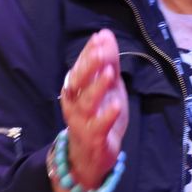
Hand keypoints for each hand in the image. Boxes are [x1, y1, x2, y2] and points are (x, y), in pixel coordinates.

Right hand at [56, 29, 128, 191]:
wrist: (91, 157)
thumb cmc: (99, 116)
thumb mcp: (107, 87)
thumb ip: (107, 62)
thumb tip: (105, 34)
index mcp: (76, 89)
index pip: (80, 67)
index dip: (88, 53)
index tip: (99, 38)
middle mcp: (75, 104)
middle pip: (78, 83)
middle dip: (88, 66)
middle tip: (101, 51)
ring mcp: (82, 122)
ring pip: (86, 104)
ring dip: (97, 88)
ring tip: (108, 73)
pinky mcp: (93, 139)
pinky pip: (98, 127)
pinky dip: (106, 116)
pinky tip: (115, 105)